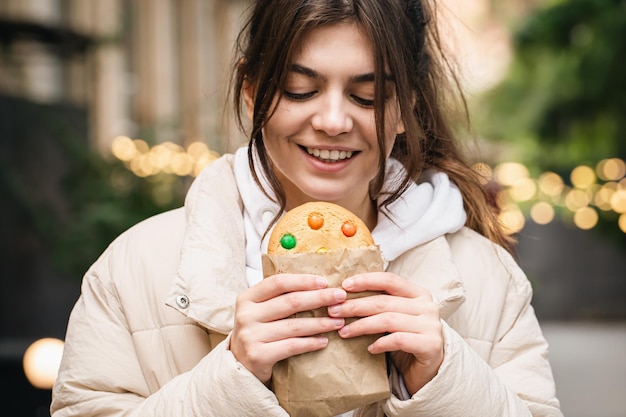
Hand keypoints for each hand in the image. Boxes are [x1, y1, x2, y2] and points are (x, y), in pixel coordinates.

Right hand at [230, 274, 347, 383]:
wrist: (239, 365)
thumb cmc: (257, 332)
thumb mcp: (260, 310)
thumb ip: (279, 297)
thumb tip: (317, 285)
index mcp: (247, 298)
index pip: (278, 283)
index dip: (303, 281)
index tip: (324, 282)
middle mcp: (246, 315)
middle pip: (290, 302)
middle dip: (319, 298)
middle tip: (340, 297)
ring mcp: (250, 336)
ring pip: (294, 325)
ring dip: (320, 323)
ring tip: (338, 321)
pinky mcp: (258, 356)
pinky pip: (292, 346)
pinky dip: (311, 343)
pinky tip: (324, 341)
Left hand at [327, 272, 443, 394]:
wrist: (431, 369)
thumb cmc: (407, 339)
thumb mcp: (395, 317)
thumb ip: (380, 305)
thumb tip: (344, 296)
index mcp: (418, 293)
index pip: (389, 280)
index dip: (366, 281)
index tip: (344, 286)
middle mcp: (427, 306)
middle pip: (384, 301)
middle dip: (355, 306)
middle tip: (334, 311)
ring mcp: (431, 325)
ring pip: (388, 320)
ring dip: (361, 325)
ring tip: (344, 331)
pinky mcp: (430, 345)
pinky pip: (398, 340)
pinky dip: (380, 343)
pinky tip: (369, 348)